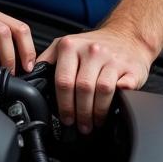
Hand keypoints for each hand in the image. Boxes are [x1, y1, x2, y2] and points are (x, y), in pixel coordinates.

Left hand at [37, 28, 152, 134]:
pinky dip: (119, 101)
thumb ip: (48, 60)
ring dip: (97, 112)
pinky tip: (114, 109)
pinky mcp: (131, 68)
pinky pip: (124, 89)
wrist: (127, 36)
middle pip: (83, 88)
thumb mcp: (67, 45)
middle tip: (80, 125)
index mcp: (71, 45)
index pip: (63, 80)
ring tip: (94, 122)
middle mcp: (92, 50)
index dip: (64, 104)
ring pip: (102, 91)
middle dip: (80, 113)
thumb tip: (30, 79)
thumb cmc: (94, 45)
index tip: (65, 118)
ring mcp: (113, 59)